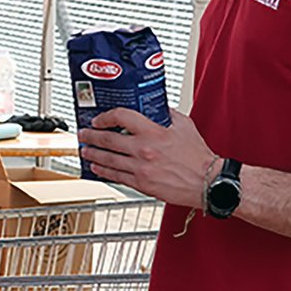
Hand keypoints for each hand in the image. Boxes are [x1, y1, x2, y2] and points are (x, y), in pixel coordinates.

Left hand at [76, 107, 216, 206]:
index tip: (99, 119)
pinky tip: (97, 168)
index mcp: (154, 132)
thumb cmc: (198, 156)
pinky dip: (103, 172)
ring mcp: (141, 168)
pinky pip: (117, 177)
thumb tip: (155, 106)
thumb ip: (167, 114)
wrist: (207, 182)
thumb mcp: (184, 125)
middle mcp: (144, 150)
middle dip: (91, 136)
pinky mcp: (142, 184)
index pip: (121, 117)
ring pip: (108, 160)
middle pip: (108, 140)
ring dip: (93, 154)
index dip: (105, 117)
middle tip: (83, 134)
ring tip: (85, 151)